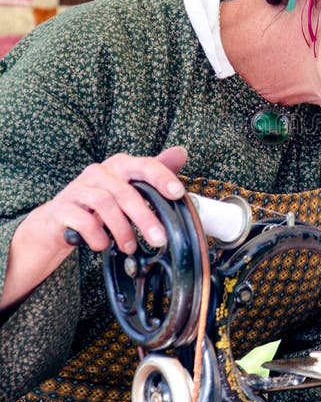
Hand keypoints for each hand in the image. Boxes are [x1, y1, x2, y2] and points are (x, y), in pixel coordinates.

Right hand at [52, 145, 187, 254]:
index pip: (145, 165)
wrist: (60, 219)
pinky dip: (97, 236)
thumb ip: (153, 175)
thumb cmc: (100, 203)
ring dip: (122, 230)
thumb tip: (181, 154)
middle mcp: (99, 172)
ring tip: (129, 247)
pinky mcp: (63, 207)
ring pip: (105, 204)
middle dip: (145, 217)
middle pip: (126, 191)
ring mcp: (78, 188)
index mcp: (120, 165)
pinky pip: (83, 220)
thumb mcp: (128, 188)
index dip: (162, 178)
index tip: (178, 193)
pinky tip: (103, 245)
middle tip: (159, 239)